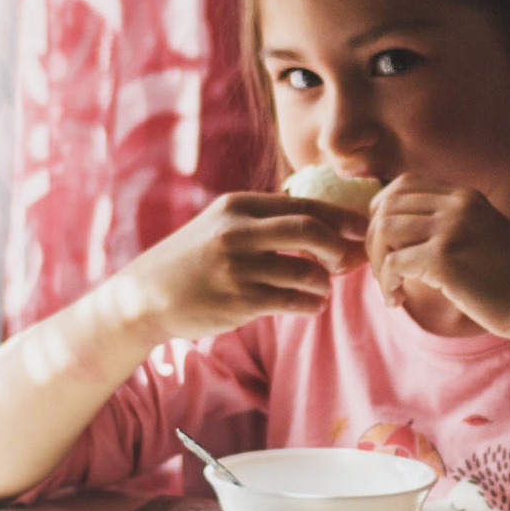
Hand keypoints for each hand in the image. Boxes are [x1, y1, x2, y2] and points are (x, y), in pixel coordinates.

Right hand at [118, 192, 366, 342]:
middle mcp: (238, 231)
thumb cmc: (192, 260)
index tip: (363, 228)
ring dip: (324, 283)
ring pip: (306, 271)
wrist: (145, 296)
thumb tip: (320, 218)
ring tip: (322, 289)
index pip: (304, 204)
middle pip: (311, 231)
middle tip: (347, 261)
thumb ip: (263, 218)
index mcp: (238, 205)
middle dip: (339, 246)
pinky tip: (311, 306)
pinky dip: (311, 305)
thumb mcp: (221, 224)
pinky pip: (293, 301)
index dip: (341, 217)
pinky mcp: (239, 301)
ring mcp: (238, 267)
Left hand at [366, 179, 509, 338]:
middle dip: (373, 239)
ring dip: (377, 263)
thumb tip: (397, 230)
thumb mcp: (484, 235)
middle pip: (387, 205)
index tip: (384, 242)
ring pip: (384, 231)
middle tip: (382, 271)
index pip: (404, 185)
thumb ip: (451, 225)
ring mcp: (451, 229)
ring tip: (390, 288)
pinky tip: (397, 301)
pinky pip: (392, 264)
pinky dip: (387, 285)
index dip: (382, 210)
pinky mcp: (443, 258)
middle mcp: (457, 205)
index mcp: (466, 197)